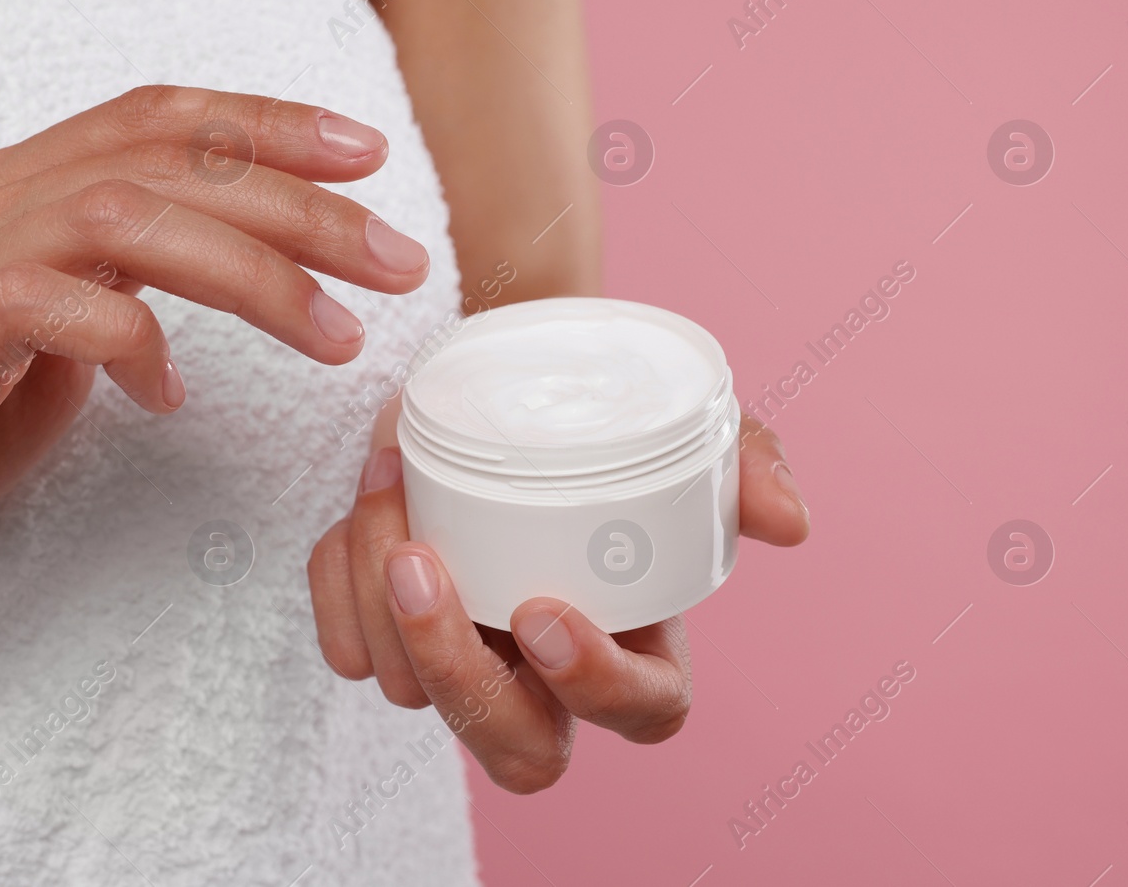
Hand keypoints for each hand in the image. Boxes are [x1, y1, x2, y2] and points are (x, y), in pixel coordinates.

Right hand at [0, 85, 430, 641]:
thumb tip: (236, 272)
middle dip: (300, 207)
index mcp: (10, 188)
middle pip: (164, 161)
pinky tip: (169, 400)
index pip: (154, 117)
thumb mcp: (55, 337)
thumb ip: (124, 282)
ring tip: (338, 334)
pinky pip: (55, 308)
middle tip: (398, 259)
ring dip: (254, 272)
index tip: (365, 154)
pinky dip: (137, 345)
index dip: (266, 123)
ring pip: (125, 217)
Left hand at [306, 415, 806, 793]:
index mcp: (636, 642)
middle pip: (516, 750)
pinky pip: (350, 650)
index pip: (642, 715)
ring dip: (382, 592)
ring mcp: (464, 661)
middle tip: (423, 567)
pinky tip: (356, 515)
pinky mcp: (388, 634)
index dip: (595, 684)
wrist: (500, 376)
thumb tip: (790, 524)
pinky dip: (337, 583)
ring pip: (411, 690)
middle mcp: (546, 676)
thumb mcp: (683, 426)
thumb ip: (744, 464)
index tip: (544, 609)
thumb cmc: (599, 419)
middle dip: (458, 672)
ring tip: (387, 485)